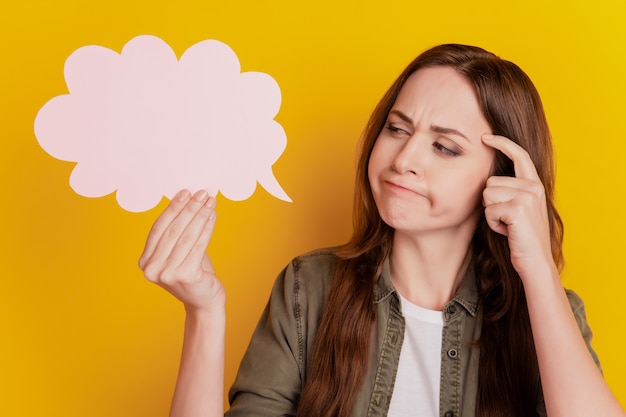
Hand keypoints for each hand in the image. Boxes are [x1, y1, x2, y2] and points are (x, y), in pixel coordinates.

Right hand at [138, 189, 224, 313]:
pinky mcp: (185, 276)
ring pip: (186, 236)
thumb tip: (187, 200)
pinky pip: (198, 245)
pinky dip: (206, 228)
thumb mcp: (179, 252)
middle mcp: (151, 269)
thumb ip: (178, 231)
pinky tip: (212, 216)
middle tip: (201, 194)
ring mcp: (166, 274)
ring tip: (210, 202)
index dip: (173, 208)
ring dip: (200, 215)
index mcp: (145, 261)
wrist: (204, 301)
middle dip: (189, 209)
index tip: (185, 192)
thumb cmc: (193, 273)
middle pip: (173, 230)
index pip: (159, 228)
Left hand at [481, 134, 555, 280]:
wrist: (535, 261)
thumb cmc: (521, 237)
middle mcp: (533, 187)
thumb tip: (487, 180)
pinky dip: (493, 224)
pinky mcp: (518, 209)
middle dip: (491, 203)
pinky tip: (508, 232)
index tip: (485, 137)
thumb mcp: (518, 208)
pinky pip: (489, 210)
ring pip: (487, 195)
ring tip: (508, 225)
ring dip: (491, 214)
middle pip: (490, 183)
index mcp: (534, 185)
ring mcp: (527, 197)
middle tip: (507, 219)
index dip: (502, 144)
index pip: (519, 156)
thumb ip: (509, 191)